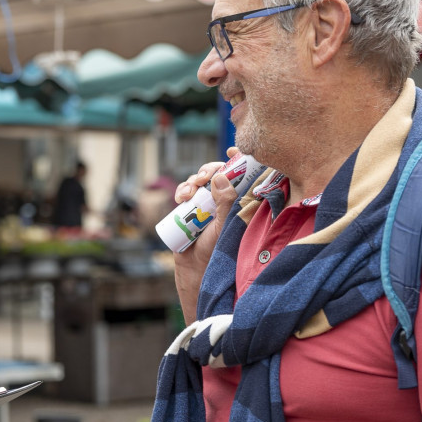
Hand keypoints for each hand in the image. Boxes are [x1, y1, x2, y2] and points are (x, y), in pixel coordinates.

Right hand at [172, 148, 242, 323]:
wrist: (196, 270)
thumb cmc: (218, 251)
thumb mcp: (225, 225)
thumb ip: (225, 202)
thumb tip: (220, 176)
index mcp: (237, 201)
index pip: (240, 175)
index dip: (237, 160)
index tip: (233, 151)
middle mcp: (221, 200)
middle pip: (216, 173)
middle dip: (209, 170)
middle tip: (204, 176)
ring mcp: (204, 204)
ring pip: (199, 181)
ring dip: (192, 181)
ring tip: (190, 191)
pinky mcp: (188, 209)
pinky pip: (185, 192)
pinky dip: (182, 190)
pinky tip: (181, 197)